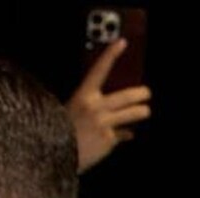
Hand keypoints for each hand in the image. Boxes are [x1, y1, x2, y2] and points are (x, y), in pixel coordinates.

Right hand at [67, 39, 151, 172]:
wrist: (53, 153)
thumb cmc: (61, 130)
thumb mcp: (73, 110)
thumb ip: (92, 106)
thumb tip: (110, 104)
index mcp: (83, 95)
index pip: (99, 70)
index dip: (111, 55)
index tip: (122, 43)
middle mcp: (95, 107)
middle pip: (125, 96)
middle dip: (140, 94)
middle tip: (147, 93)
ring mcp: (103, 123)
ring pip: (132, 114)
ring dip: (141, 112)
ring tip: (145, 111)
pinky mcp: (108, 140)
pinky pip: (123, 134)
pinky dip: (125, 134)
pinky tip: (128, 135)